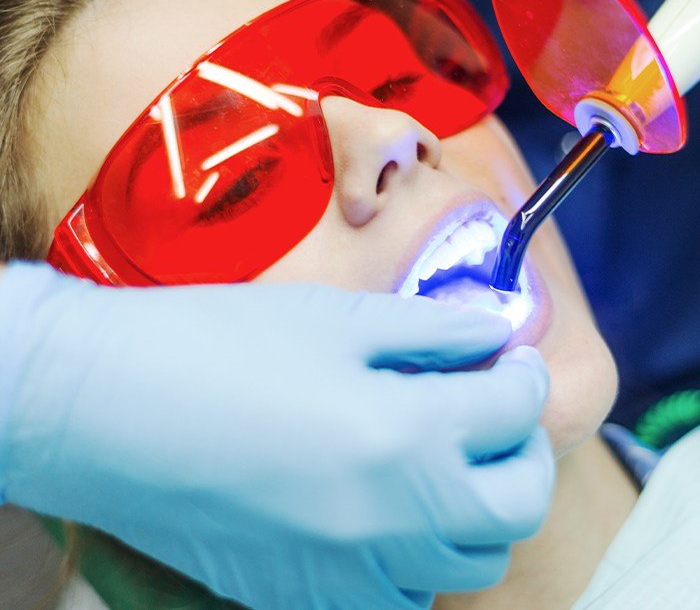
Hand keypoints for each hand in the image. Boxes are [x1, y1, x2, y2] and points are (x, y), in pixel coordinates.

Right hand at [0, 262, 552, 608]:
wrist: (111, 409)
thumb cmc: (218, 346)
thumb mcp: (335, 319)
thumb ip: (428, 330)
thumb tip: (489, 334)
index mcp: (406, 436)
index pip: (514, 413)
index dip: (525, 378)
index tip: (512, 360)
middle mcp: (394, 522)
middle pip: (516, 507)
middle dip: (526, 454)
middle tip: (499, 412)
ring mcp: (351, 574)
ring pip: (467, 562)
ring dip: (478, 508)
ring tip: (447, 460)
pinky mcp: (305, 597)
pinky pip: (401, 594)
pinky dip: (420, 553)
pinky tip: (387, 508)